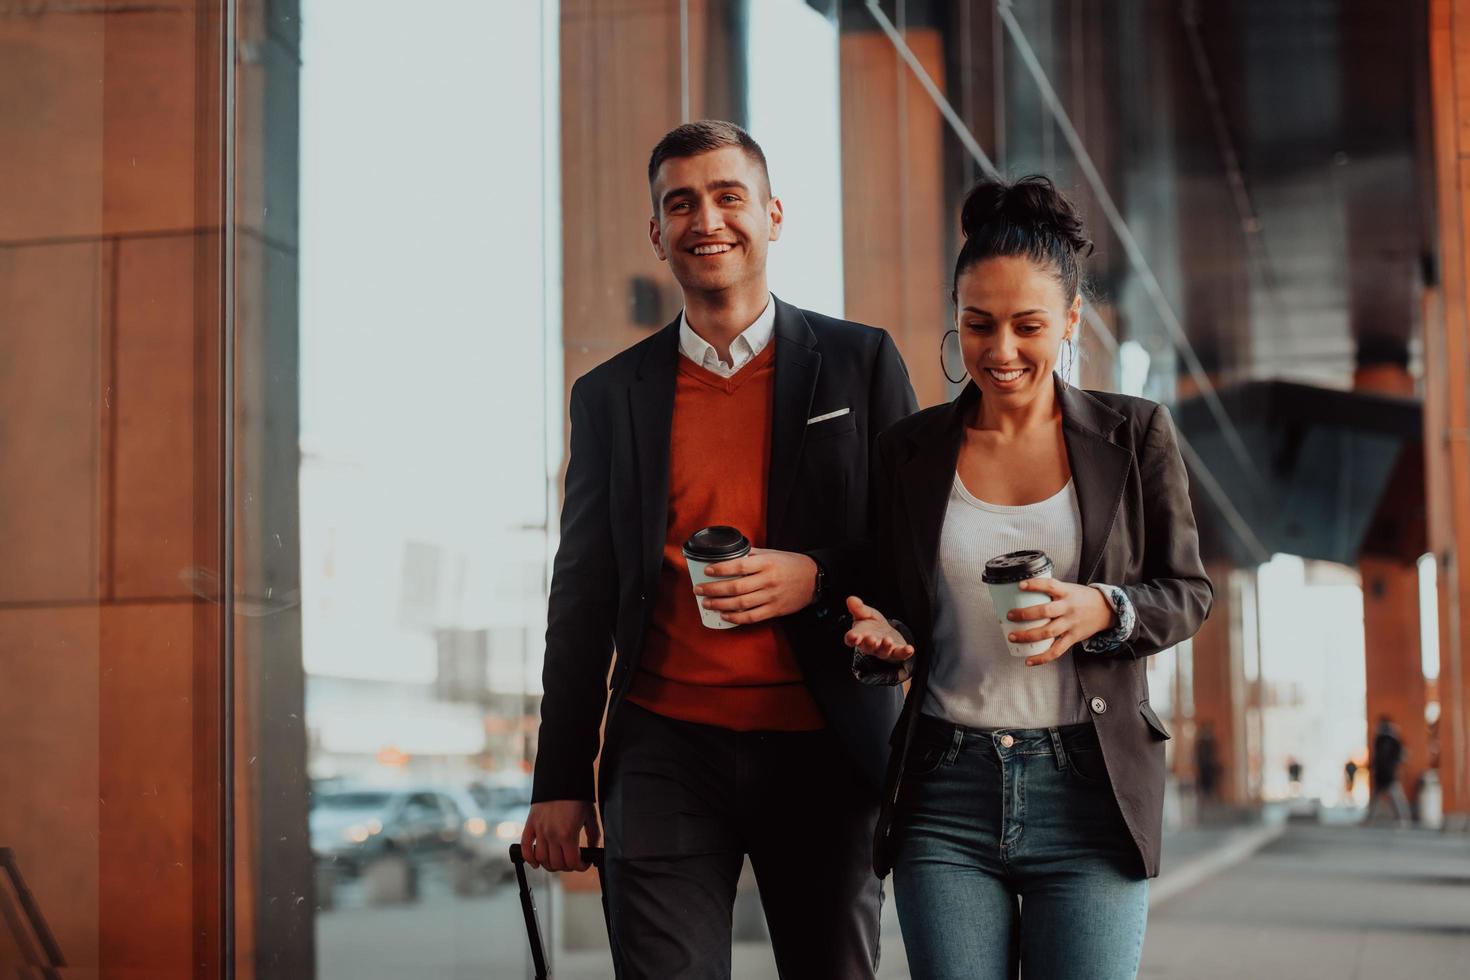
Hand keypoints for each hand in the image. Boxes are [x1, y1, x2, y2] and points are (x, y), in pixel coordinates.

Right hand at [520, 800, 599, 871]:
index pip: (572, 862)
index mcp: (568, 834)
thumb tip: (592, 851)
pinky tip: (535, 863)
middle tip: (572, 861)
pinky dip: (529, 859)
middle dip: (567, 866)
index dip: (581, 866)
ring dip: (550, 864)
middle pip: (556, 864)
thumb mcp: (591, 817)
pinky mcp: (530, 824)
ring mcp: (539, 830)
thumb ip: (593, 836)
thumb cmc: (578, 796)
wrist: (562, 778)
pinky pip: (526, 847)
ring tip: (558, 860)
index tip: (584, 863)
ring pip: (542, 859)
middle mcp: (552, 835)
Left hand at [694, 548, 818, 623]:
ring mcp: (771, 597)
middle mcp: (768, 580)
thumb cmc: (791, 564)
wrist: (814, 579)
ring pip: (741, 604)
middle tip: (698, 589)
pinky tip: (724, 615)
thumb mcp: (772, 553)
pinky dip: (735, 618)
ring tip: (707, 603)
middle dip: (713, 589)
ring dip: (720, 604)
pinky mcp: (775, 610)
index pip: (738, 566)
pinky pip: (751, 617)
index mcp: (766, 563)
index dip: (720, 569)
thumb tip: (729, 555)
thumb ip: (751, 555)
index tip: (707, 570)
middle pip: (736, 587)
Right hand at [842, 595, 913, 662]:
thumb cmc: (872, 624)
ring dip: (886, 647)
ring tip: (888, 640)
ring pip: (883, 651)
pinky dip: (904, 652)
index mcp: (859, 636)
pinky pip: (900, 654)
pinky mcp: (896, 652)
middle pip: (868, 647)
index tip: (853, 636)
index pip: (851, 639)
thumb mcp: (865, 614)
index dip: (852, 638)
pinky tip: (909, 649)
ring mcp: (883, 650)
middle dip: (870, 643)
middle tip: (871, 639)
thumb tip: (851, 599)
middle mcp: (870, 646)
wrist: (885, 633)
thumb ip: (858, 608)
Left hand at [1007, 578, 1116, 665]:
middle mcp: (1068, 608)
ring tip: (1013, 636)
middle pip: (1046, 612)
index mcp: (1067, 593)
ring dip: (1028, 636)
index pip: (1050, 586)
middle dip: (1025, 614)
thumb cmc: (1082, 598)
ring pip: (1048, 632)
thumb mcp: (1069, 589)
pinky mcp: (1073, 638)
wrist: (1106, 610)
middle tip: (1010, 615)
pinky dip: (1042, 657)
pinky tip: (1029, 660)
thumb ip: (1051, 591)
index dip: (1036, 585)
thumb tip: (1024, 591)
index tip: (1021, 585)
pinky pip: (1057, 650)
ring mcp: (1071, 624)